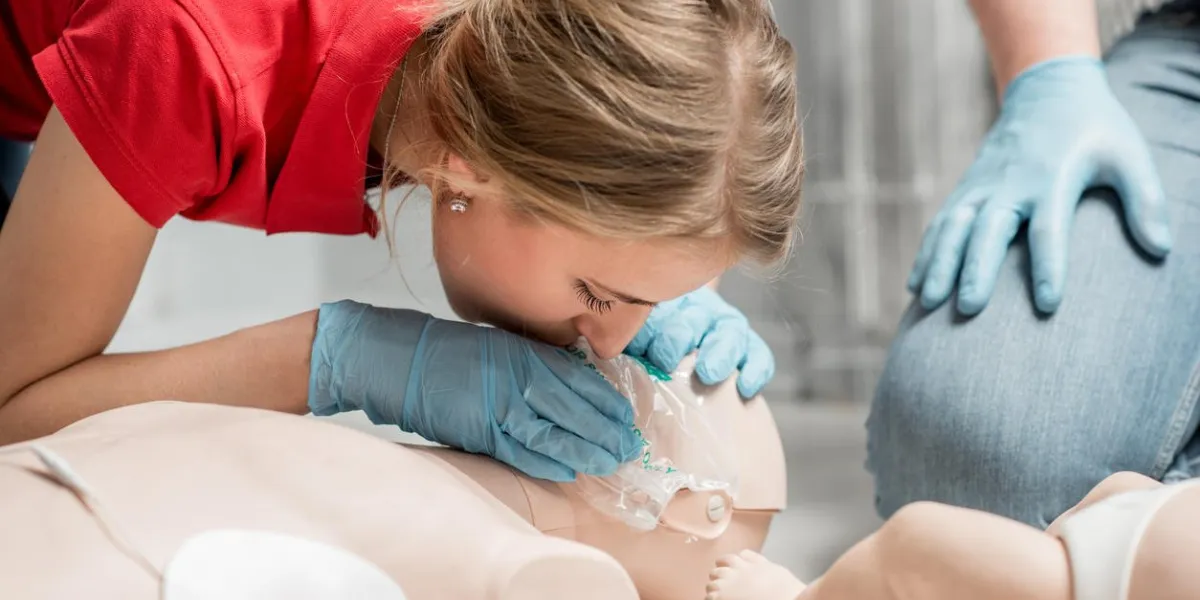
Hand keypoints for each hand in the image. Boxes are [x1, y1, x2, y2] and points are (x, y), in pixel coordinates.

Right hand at [308, 300, 641, 481]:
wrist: (398, 358)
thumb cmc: (445, 352)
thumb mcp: (499, 346)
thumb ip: (534, 363)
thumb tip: (571, 382)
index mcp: (526, 354)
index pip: (582, 381)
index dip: (609, 403)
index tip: (627, 418)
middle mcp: (520, 378)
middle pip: (578, 411)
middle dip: (608, 432)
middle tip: (629, 448)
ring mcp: (502, 406)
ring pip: (558, 435)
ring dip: (587, 452)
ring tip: (609, 463)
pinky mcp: (482, 431)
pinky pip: (524, 452)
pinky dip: (550, 463)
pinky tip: (569, 470)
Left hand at [625, 287, 773, 397]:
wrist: (683, 337)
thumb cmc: (647, 341)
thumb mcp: (631, 332)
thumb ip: (619, 337)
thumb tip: (599, 348)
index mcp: (663, 304)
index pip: (658, 308)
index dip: (649, 327)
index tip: (640, 346)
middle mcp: (698, 312)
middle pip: (693, 318)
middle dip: (678, 336)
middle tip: (665, 359)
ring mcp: (725, 326)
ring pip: (729, 332)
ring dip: (719, 352)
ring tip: (708, 373)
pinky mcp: (749, 346)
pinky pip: (758, 354)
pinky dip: (756, 369)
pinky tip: (746, 387)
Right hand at [908, 56, 1170, 315]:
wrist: (1047, 91)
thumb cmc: (1095, 131)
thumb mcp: (1128, 156)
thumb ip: (1144, 200)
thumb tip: (1162, 249)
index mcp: (1053, 179)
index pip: (1049, 229)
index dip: (1049, 266)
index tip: (1048, 305)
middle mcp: (1010, 184)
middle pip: (988, 230)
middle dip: (976, 269)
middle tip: (969, 309)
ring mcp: (982, 187)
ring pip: (953, 228)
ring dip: (939, 265)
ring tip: (928, 303)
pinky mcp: (965, 191)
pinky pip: (940, 226)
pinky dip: (926, 255)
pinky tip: (916, 287)